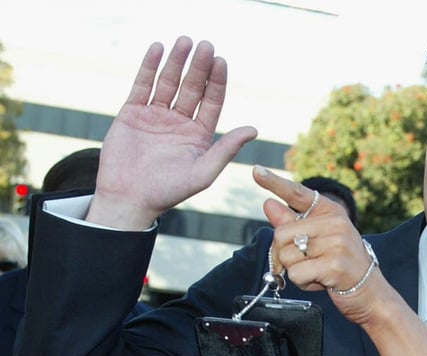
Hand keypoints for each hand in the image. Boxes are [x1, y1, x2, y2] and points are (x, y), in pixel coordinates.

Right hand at [88, 36, 256, 229]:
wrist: (129, 199)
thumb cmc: (169, 191)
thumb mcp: (203, 171)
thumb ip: (226, 149)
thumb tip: (254, 129)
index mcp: (198, 134)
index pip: (211, 101)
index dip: (216, 81)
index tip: (221, 61)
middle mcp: (179, 122)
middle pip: (191, 88)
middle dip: (198, 67)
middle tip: (205, 45)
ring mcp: (155, 115)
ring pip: (168, 83)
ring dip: (176, 62)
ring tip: (184, 42)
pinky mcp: (132, 113)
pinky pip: (142, 85)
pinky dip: (149, 67)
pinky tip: (157, 49)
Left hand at [254, 166, 399, 324]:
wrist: (370, 291)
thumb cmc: (340, 263)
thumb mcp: (317, 239)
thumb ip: (292, 222)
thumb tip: (269, 204)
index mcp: (330, 212)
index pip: (297, 193)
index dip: (275, 182)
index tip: (256, 171)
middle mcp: (335, 223)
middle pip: (281, 233)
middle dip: (282, 254)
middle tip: (302, 263)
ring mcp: (336, 243)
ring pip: (286, 255)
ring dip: (294, 270)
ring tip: (316, 271)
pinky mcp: (334, 265)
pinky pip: (296, 273)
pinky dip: (301, 282)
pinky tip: (319, 280)